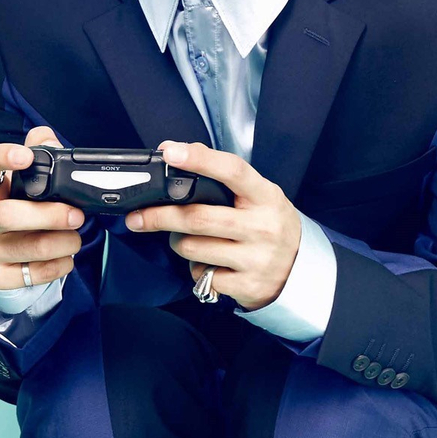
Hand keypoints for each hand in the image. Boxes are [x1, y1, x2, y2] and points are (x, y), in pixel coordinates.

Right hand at [0, 125, 86, 290]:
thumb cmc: (15, 209)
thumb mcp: (21, 181)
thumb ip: (37, 152)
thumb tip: (48, 138)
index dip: (1, 158)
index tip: (26, 156)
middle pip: (8, 215)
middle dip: (50, 216)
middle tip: (77, 215)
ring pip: (28, 248)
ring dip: (63, 242)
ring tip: (76, 237)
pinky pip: (33, 274)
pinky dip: (59, 266)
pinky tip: (66, 258)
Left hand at [124, 140, 299, 310]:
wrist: (300, 270)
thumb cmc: (268, 224)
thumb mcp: (258, 197)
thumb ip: (223, 179)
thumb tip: (174, 155)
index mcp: (265, 196)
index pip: (231, 171)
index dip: (199, 159)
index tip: (170, 152)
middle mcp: (263, 226)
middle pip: (197, 217)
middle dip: (160, 216)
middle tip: (136, 217)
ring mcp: (256, 258)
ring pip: (193, 248)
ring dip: (179, 243)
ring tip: (188, 240)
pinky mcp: (247, 285)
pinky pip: (201, 274)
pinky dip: (195, 268)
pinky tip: (209, 263)